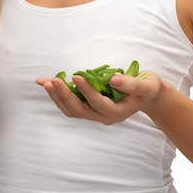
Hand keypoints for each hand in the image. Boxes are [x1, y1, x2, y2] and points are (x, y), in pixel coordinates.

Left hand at [36, 71, 163, 123]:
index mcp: (118, 112)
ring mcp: (95, 114)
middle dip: (65, 95)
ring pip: (71, 110)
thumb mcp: (147, 84)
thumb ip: (132, 83)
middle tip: (53, 80)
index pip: (99, 104)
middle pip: (80, 110)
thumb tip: (114, 79)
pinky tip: (47, 83)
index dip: (87, 91)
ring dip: (57, 97)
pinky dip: (58, 95)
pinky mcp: (88, 107)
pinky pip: (70, 104)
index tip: (76, 76)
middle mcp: (103, 117)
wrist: (146, 95)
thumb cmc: (148, 88)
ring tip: (45, 82)